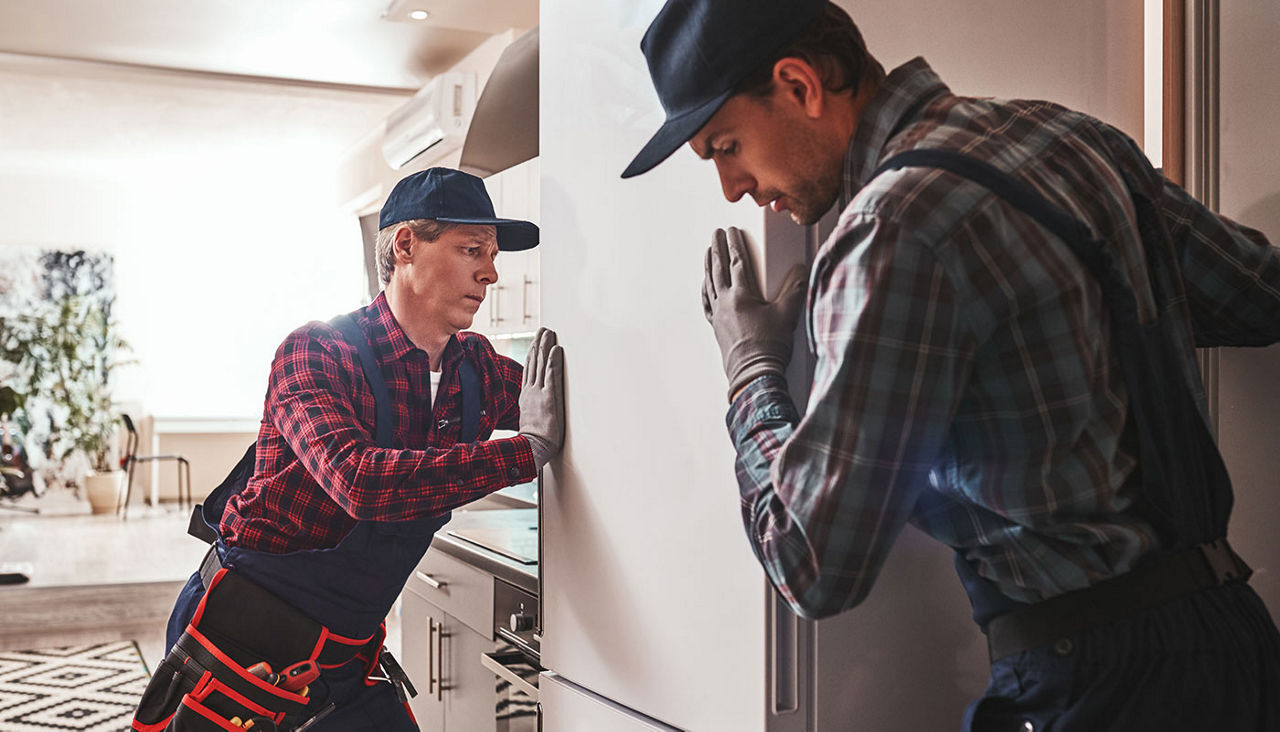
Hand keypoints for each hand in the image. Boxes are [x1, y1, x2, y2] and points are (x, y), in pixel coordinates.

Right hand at [518, 328, 564, 468]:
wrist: (531, 448)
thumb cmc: (532, 440)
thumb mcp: (529, 420)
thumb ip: (531, 409)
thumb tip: (533, 407)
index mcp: (525, 396)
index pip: (529, 370)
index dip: (532, 355)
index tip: (535, 343)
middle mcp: (531, 391)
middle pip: (534, 362)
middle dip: (539, 344)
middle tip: (544, 329)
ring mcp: (539, 393)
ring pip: (542, 364)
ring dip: (546, 346)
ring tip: (549, 332)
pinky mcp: (549, 398)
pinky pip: (551, 375)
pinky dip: (553, 361)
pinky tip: (556, 349)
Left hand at [701, 227, 806, 399]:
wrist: (754, 375)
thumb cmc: (769, 348)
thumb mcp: (788, 314)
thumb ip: (795, 289)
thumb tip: (801, 271)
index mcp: (741, 295)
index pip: (736, 261)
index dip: (735, 243)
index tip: (732, 230)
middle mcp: (725, 303)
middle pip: (718, 269)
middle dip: (716, 248)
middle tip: (715, 234)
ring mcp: (718, 315)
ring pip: (709, 284)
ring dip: (708, 266)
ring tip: (708, 253)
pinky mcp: (717, 328)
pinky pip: (707, 303)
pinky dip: (705, 290)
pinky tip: (706, 287)